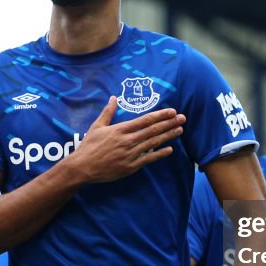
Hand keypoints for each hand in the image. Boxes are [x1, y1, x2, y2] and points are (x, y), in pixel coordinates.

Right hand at [70, 96, 184, 183]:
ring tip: (180, 130)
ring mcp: (131, 154)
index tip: (172, 111)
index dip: (160, 115)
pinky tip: (170, 149)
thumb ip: (108, 112)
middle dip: (170, 123)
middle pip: (153, 130)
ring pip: (154, 143)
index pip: (145, 120)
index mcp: (121, 129)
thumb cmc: (89, 146)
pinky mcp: (131, 166)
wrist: (83, 167)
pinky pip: (149, 158)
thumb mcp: (97, 126)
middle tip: (183, 118)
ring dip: (168, 136)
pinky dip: (160, 153)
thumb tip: (113, 97)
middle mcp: (128, 140)